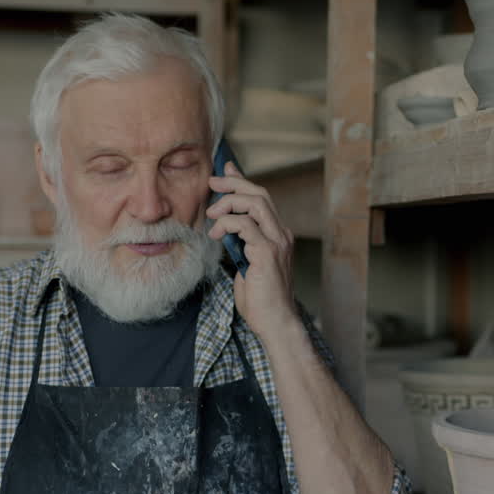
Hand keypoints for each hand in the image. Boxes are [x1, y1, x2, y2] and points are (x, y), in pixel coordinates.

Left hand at [206, 161, 299, 341]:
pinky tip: (217, 235)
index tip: (224, 171)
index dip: (242, 181)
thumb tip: (225, 227)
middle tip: (212, 183)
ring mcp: (276, 242)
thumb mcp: (247, 264)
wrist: (275, 322)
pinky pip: (245, 225)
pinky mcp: (267, 252)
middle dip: (233, 183)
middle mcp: (281, 234)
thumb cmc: (261, 299)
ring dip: (228, 202)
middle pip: (259, 194)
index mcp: (278, 235)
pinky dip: (227, 224)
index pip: (261, 198)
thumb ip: (241, 244)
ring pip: (254, 203)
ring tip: (212, 214)